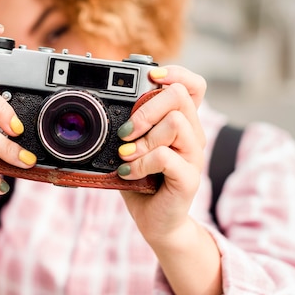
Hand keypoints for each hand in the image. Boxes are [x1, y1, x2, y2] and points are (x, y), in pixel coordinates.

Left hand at [117, 65, 206, 245]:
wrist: (156, 221)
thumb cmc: (142, 180)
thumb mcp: (132, 147)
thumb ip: (127, 125)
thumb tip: (100, 104)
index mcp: (182, 122)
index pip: (193, 85)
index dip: (176, 73)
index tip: (151, 77)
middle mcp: (192, 135)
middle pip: (179, 96)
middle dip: (146, 108)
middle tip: (125, 131)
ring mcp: (193, 156)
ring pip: (175, 123)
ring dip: (143, 138)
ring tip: (126, 155)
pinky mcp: (189, 178)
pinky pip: (166, 156)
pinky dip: (141, 162)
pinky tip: (129, 172)